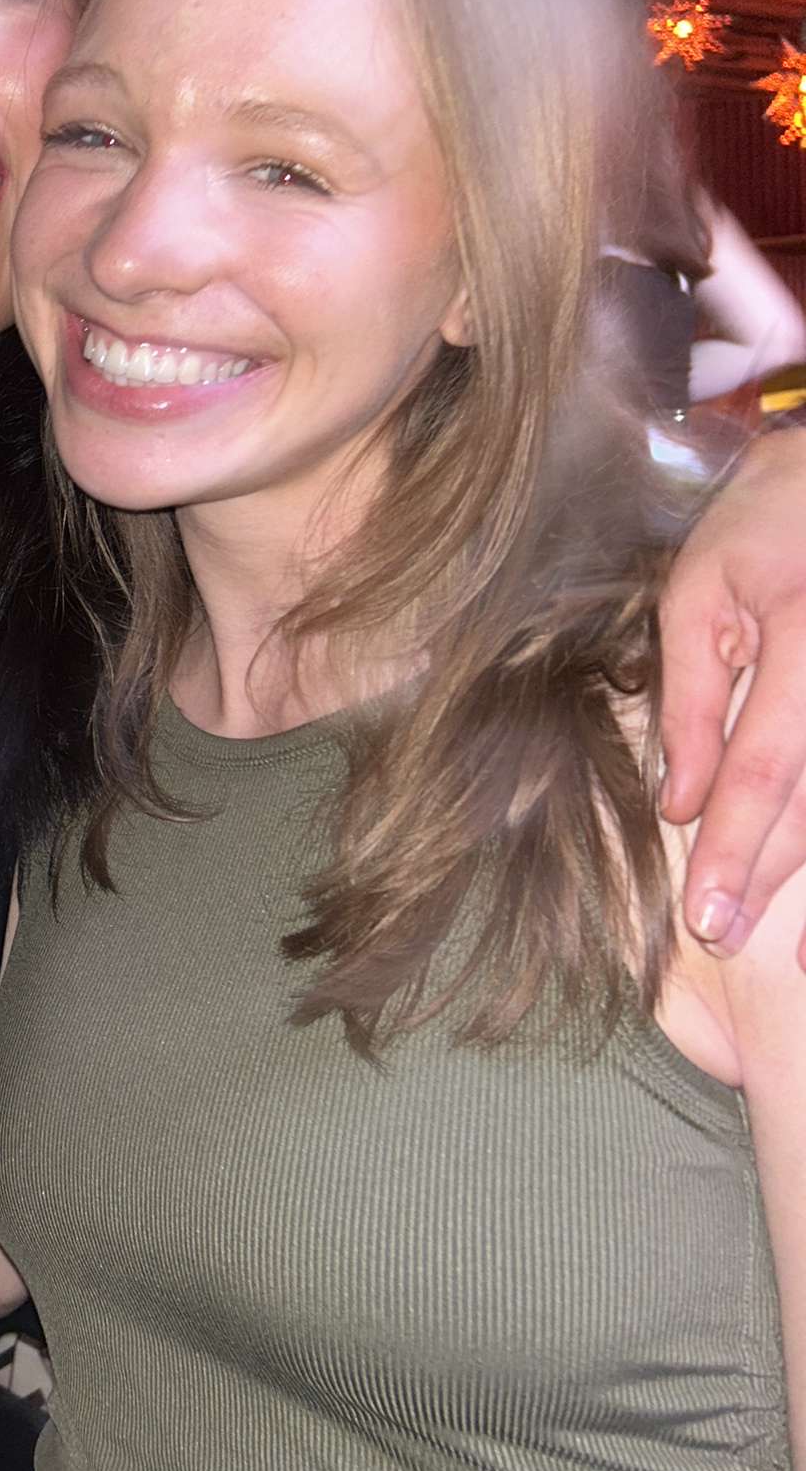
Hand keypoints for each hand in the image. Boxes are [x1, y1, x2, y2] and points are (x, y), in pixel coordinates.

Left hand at [658, 428, 805, 961]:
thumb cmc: (763, 528)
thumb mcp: (698, 592)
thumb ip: (689, 699)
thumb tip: (676, 801)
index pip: (765, 769)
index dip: (733, 849)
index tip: (703, 918)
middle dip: (767, 879)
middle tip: (721, 942)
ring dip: (802, 867)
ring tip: (763, 933)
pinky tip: (797, 882)